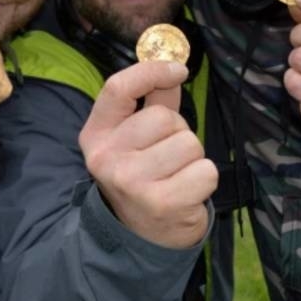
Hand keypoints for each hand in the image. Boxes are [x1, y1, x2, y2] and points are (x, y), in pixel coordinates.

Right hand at [79, 61, 216, 248]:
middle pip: (164, 117)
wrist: (143, 234)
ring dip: (193, 156)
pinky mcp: (162, 203)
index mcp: (95, 135)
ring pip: (189, 143)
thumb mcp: (136, 137)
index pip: (118, 88)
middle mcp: (106, 158)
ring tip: (177, 173)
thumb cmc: (143, 173)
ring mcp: (132, 183)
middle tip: (169, 153)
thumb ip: (152, 100)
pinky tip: (187, 190)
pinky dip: (205, 178)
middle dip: (178, 130)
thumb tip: (173, 66)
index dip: (151, 72)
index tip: (179, 70)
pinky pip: (205, 170)